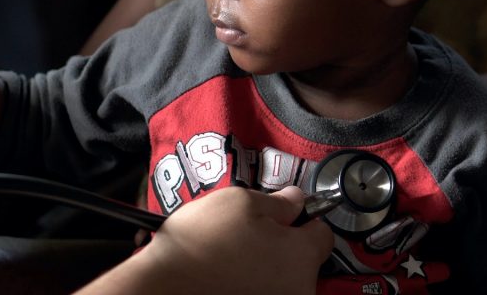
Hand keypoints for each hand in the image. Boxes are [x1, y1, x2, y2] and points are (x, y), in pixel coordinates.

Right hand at [80, 186, 332, 294]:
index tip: (287, 213)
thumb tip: (297, 200)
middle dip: (284, 244)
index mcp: (301, 257)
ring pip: (283, 279)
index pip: (322, 232)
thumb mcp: (240, 202)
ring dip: (267, 267)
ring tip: (233, 256)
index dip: (304, 218)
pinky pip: (264, 292)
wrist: (164, 285)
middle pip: (303, 260)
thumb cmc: (201, 244)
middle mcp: (299, 290)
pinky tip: (228, 276)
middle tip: (250, 234)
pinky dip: (252, 284)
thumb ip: (278, 201)